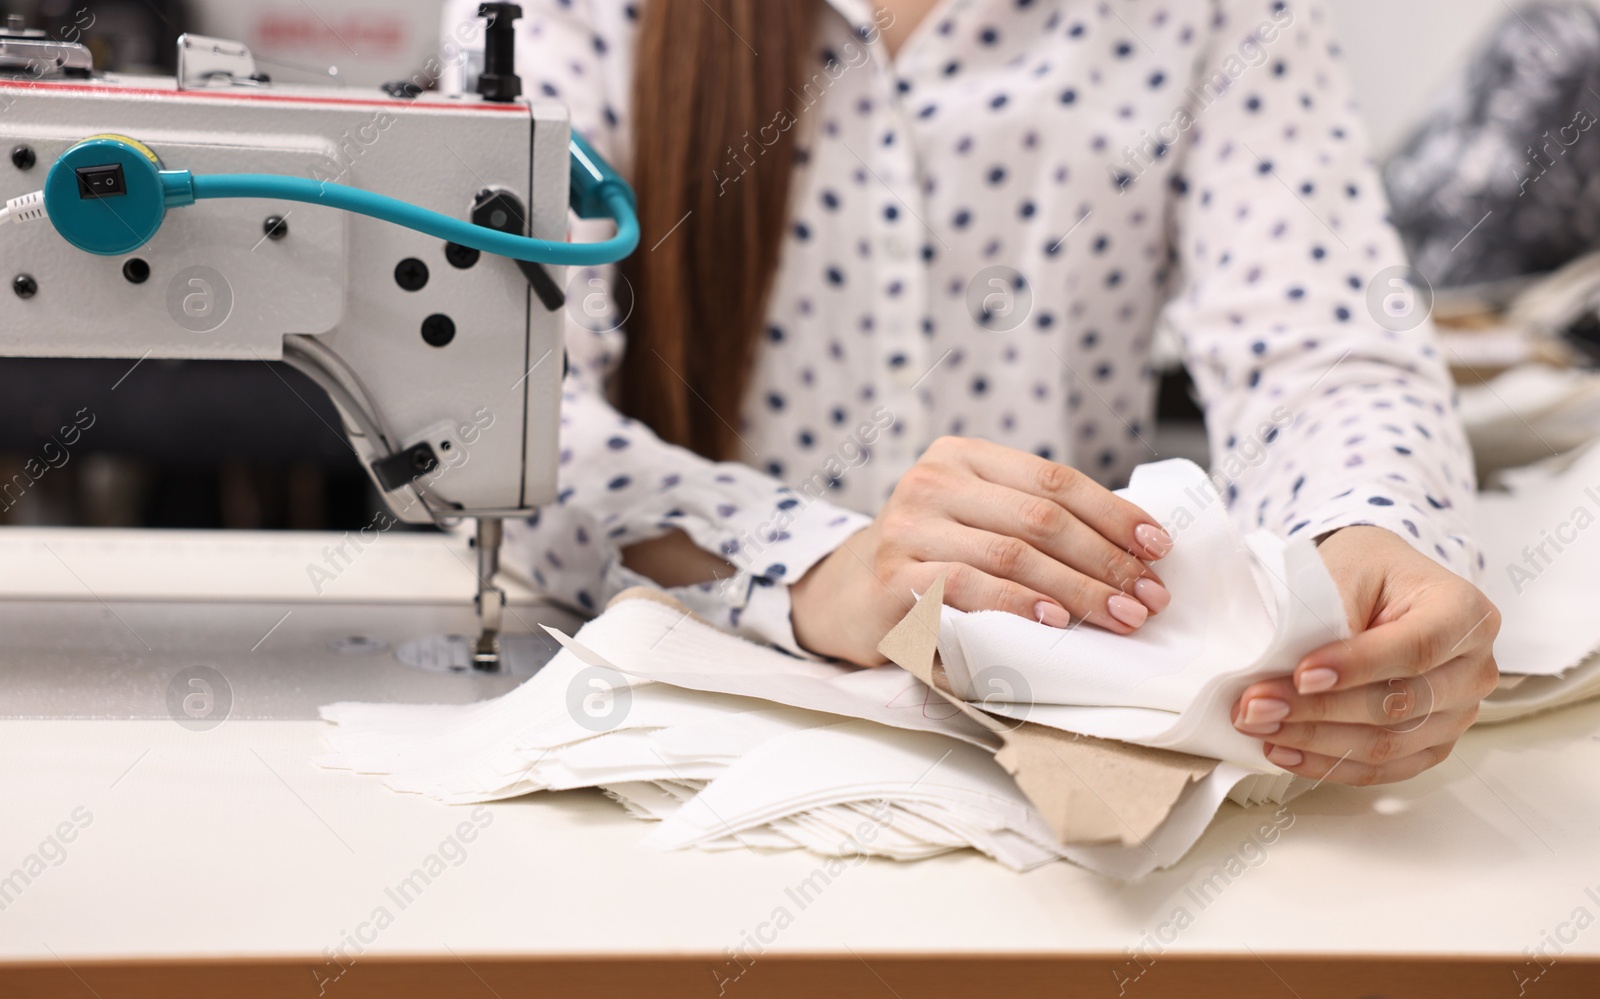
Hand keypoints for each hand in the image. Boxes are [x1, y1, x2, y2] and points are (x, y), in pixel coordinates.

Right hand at [790, 436, 1173, 665]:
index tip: (1158, 548)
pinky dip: (1020, 605)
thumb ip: (1031, 519)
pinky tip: (1057, 622)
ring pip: (1013, 553)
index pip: (1054, 479)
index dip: (1113, 513)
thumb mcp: (974, 519)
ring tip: (1120, 616)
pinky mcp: (893, 576)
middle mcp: (932, 481)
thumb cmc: (929, 559)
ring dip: (1078, 590)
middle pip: (1041, 517)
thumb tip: (1132, 549)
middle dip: (1106, 560)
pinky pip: (970, 587)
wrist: (844, 595)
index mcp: (962, 456)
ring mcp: (909, 526)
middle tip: (1149, 596)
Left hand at [1230, 525, 1500, 785]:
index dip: (1358, 666)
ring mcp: (1457, 713)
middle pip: (1401, 704)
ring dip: (1314, 741)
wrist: (1379, 586)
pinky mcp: (1432, 744)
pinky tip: (1284, 751)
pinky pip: (1383, 768)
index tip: (1301, 674)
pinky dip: (1329, 764)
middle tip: (1257, 705)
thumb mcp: (1347, 570)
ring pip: (1388, 744)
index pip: (1418, 648)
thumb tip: (1295, 675)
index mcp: (1465, 613)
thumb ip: (1332, 617)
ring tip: (1260, 726)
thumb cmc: (1365, 571)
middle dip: (1319, 710)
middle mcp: (1474, 669)